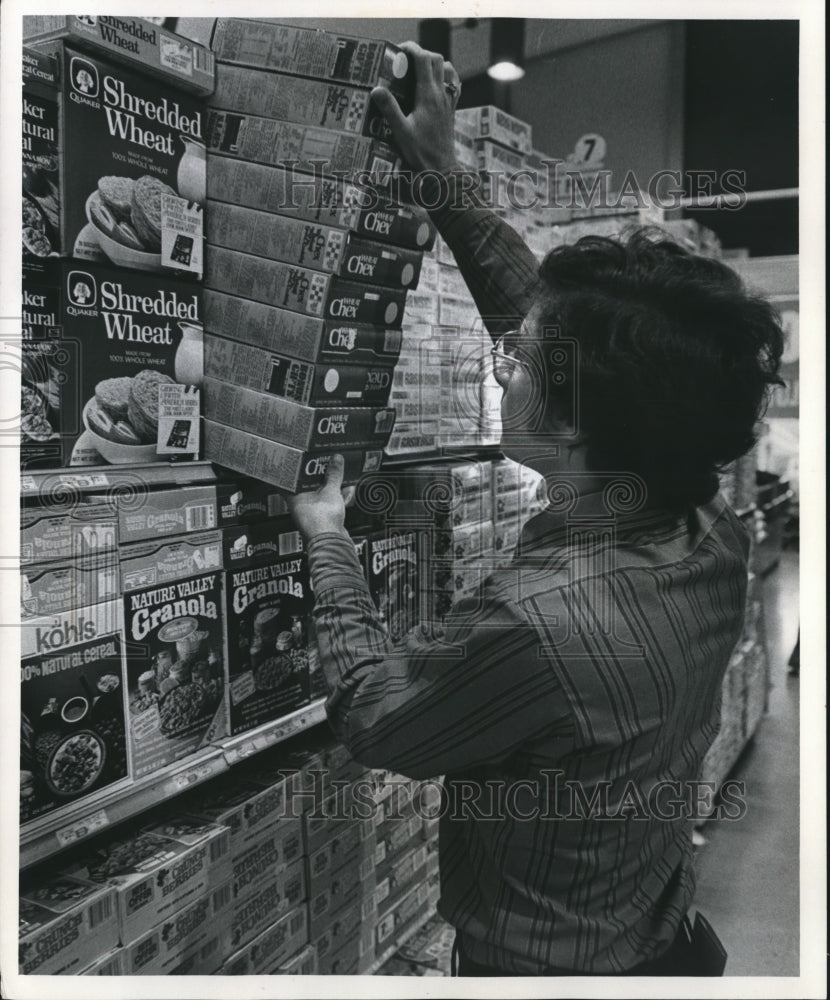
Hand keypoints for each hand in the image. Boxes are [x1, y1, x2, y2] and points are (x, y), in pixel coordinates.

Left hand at [288, 454, 348, 540]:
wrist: (333, 544)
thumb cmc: (323, 522)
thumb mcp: (331, 492)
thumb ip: (334, 475)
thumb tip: (335, 460)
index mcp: (294, 497)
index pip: (288, 480)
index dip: (293, 469)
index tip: (297, 460)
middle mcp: (300, 506)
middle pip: (307, 486)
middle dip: (317, 475)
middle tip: (323, 463)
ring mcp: (313, 513)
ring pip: (321, 495)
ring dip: (330, 485)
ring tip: (339, 474)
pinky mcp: (324, 519)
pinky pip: (330, 504)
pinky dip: (338, 497)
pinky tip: (348, 491)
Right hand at [371, 40, 461, 175]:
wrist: (441, 169)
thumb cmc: (421, 152)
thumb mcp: (401, 132)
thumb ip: (389, 109)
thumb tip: (376, 89)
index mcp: (428, 95)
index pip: (424, 59)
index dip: (412, 48)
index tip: (400, 49)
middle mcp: (441, 94)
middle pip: (437, 59)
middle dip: (422, 53)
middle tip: (406, 59)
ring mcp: (448, 101)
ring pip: (447, 69)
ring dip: (435, 63)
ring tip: (419, 69)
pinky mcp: (451, 110)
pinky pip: (453, 84)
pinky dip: (445, 76)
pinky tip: (435, 84)